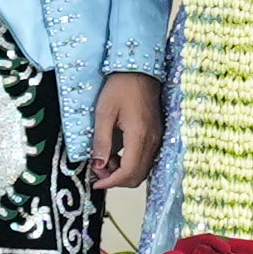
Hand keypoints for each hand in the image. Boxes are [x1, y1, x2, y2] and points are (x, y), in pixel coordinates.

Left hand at [89, 70, 165, 190]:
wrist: (140, 70)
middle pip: (138, 176)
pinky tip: (117, 154)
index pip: (129, 172)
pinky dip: (131, 164)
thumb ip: (101, 141)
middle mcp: (152, 141)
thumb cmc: (121, 87)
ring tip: (105, 161)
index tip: (96, 182)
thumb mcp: (104, 112)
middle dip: (117, 180)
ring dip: (124, 173)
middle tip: (98, 171)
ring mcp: (157, 138)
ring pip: (143, 170)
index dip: (111, 182)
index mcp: (139, 136)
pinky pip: (146, 160)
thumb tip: (98, 166)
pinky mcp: (156, 135)